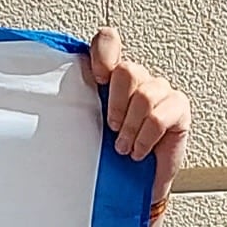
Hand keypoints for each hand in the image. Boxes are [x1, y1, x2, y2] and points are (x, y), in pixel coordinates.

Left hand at [84, 30, 189, 212]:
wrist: (134, 185)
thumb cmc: (110, 156)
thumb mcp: (86, 128)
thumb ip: (78, 104)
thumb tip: (48, 95)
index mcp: (113, 76)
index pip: (109, 41)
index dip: (103, 53)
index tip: (97, 80)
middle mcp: (139, 79)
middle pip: (127, 71)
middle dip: (116, 106)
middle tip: (112, 129)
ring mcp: (161, 91)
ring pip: (145, 95)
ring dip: (131, 128)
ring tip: (124, 146)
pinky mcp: (178, 108)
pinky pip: (159, 117)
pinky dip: (144, 139)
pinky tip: (139, 150)